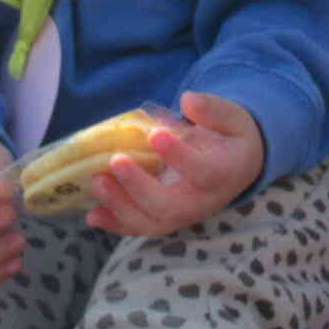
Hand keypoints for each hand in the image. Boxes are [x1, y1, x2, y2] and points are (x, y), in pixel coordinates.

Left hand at [85, 92, 265, 238]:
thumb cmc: (231, 137)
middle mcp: (203, 201)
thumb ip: (213, 110)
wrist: (238, 166)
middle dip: (139, 186)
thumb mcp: (232, 117)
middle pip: (171, 205)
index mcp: (224, 173)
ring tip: (96, 181)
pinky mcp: (167, 220)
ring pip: (152, 222)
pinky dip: (115, 224)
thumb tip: (187, 100)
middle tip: (115, 160)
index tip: (155, 133)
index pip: (202, 171)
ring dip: (121, 205)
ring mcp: (184, 215)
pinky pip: (141, 227)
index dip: (178, 156)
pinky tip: (91, 215)